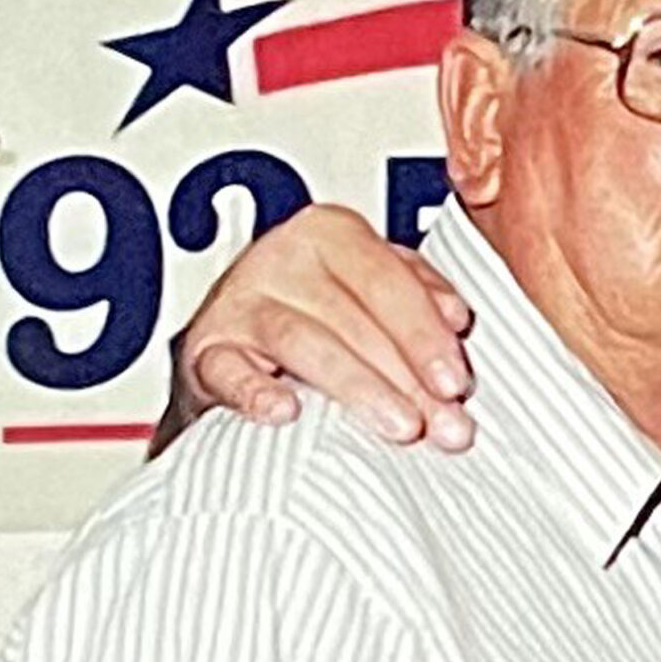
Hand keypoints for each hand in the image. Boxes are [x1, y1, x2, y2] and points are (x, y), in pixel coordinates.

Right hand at [175, 204, 475, 448]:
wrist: (244, 355)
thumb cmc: (322, 321)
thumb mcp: (377, 298)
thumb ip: (422, 300)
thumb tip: (455, 320)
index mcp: (333, 234)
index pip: (389, 281)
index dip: (427, 335)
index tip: (456, 382)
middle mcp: (282, 258)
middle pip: (353, 318)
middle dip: (406, 377)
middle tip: (442, 423)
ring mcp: (238, 303)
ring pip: (303, 341)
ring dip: (358, 387)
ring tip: (399, 427)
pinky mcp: (204, 351)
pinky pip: (228, 370)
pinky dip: (255, 392)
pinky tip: (285, 411)